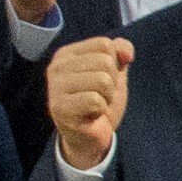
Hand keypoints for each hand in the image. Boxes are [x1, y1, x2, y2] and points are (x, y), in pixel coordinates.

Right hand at [46, 37, 133, 171]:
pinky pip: (96, 101)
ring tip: (95, 105)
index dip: (114, 64)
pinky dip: (100, 110)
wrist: (91, 136)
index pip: (104, 44)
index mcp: (67, 54)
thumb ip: (120, 51)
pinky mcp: (60, 108)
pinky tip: (90, 115)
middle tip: (99, 96)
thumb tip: (126, 53)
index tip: (102, 80)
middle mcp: (57, 67)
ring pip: (102, 80)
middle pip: (105, 61)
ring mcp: (55, 88)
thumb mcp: (115, 71)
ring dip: (106, 97)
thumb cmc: (100, 101)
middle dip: (112, 82)